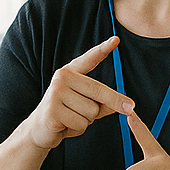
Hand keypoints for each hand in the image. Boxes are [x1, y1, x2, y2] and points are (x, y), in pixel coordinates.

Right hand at [26, 36, 132, 150]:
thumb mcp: (90, 105)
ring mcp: (55, 93)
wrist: (39, 130)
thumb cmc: (67, 115)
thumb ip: (107, 102)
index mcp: (71, 73)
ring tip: (71, 118)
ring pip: (92, 111)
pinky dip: (78, 129)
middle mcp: (62, 78)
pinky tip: (65, 125)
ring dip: (87, 120)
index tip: (116, 39)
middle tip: (130, 108)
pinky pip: (81, 123)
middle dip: (116, 103)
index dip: (102, 49)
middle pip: (99, 91)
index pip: (89, 60)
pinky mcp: (52, 111)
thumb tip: (127, 105)